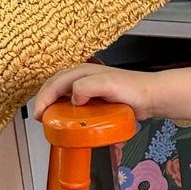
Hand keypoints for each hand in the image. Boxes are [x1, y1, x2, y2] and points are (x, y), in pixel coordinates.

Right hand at [31, 62, 158, 122]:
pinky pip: (73, 100)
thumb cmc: (134, 88)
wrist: (151, 97)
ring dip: (52, 103)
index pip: (54, 84)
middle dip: (43, 100)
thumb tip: (72, 96)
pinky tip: (66, 117)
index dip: (43, 99)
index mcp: (82, 72)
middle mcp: (83, 77)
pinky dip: (64, 107)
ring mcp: (89, 87)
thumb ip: (87, 87)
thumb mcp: (108, 84)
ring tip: (48, 117)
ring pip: (62, 92)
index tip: (39, 115)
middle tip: (40, 117)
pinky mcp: (95, 97)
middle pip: (54, 85)